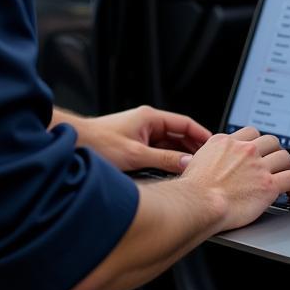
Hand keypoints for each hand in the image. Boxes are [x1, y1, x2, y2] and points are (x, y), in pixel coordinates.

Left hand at [69, 105, 210, 173]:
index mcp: (150, 118)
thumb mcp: (136, 155)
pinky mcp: (134, 145)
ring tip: (194, 169)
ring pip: (168, 144)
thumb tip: (188, 163)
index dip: (201, 135)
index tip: (215, 147)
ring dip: (180, 155)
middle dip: (193, 147)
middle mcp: (147, 123)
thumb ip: (164, 159)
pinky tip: (173, 172)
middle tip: (208, 162)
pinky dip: (167, 159)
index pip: (185, 123)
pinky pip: (157, 151)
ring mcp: (140, 134)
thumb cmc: (99, 143)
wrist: (74, 144)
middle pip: (178, 134)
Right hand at [181, 126, 289, 232]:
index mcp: (226, 142)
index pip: (251, 133)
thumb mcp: (194, 162)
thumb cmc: (192, 190)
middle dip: (276, 152)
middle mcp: (244, 150)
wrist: (198, 203)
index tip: (261, 151)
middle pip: (271, 141)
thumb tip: (200, 162)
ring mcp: (258, 166)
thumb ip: (207, 158)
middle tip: (278, 163)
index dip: (258, 142)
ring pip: (285, 157)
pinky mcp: (268, 185)